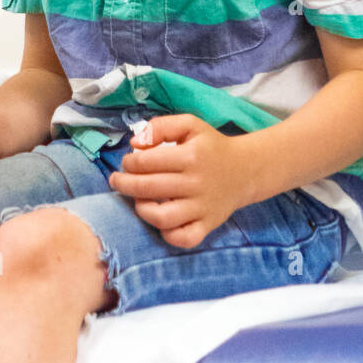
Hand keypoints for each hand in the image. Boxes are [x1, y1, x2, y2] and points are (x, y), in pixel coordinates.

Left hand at [108, 114, 242, 247]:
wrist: (244, 170)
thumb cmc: (210, 147)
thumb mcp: (190, 125)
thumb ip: (161, 126)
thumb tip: (135, 144)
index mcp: (191, 156)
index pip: (145, 162)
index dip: (129, 162)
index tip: (128, 162)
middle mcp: (196, 183)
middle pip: (147, 189)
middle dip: (124, 184)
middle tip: (118, 180)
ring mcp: (202, 207)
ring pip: (162, 218)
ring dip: (141, 209)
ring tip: (138, 199)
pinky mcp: (208, 225)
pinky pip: (183, 238)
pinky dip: (168, 234)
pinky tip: (161, 220)